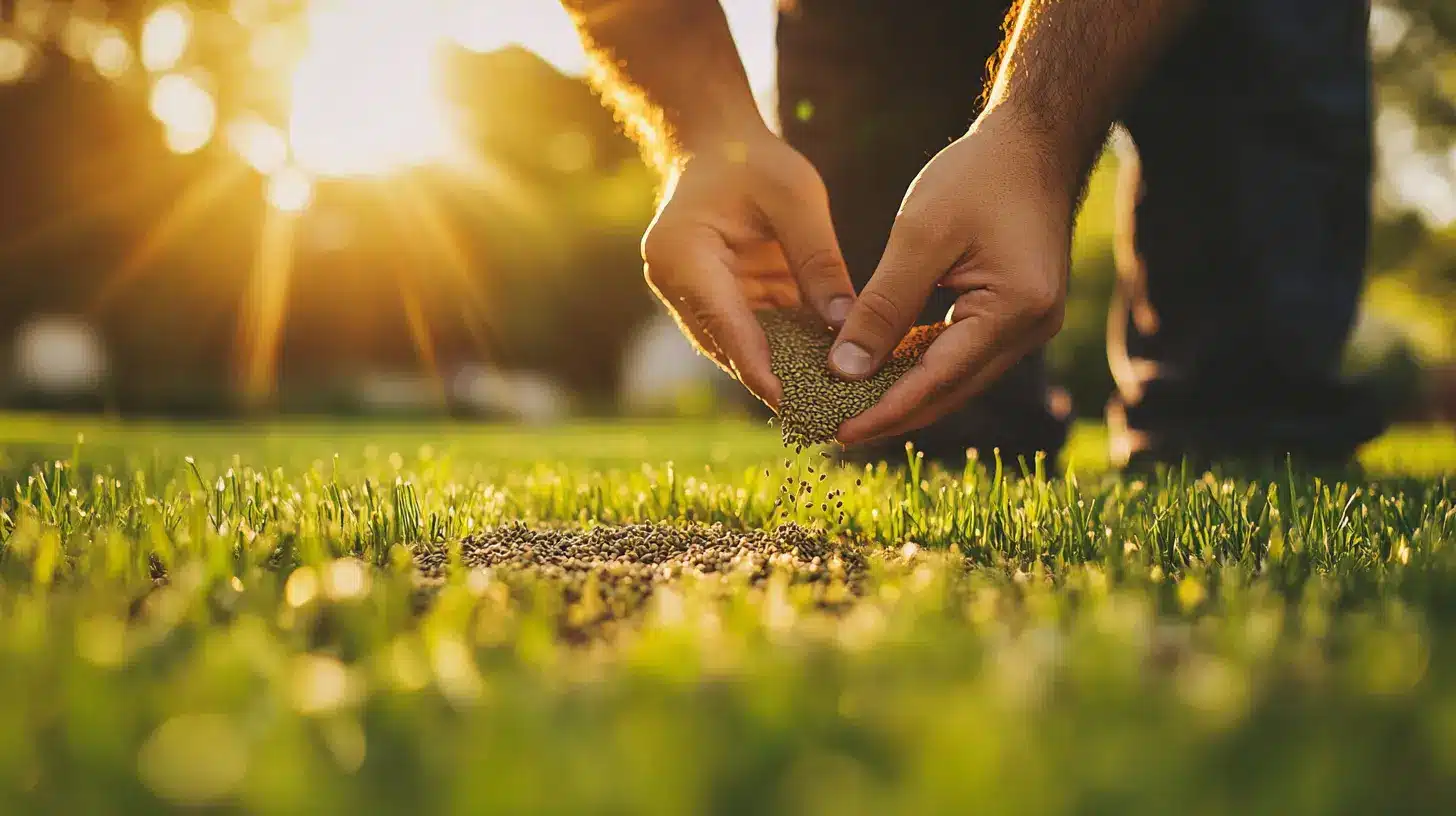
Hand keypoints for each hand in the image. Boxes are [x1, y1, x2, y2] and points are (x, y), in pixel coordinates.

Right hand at [642, 128, 854, 408]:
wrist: (715, 144)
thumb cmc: (753, 161)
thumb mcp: (796, 199)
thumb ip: (819, 262)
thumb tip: (846, 328)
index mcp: (683, 254)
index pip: (726, 323)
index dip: (760, 367)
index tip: (793, 404)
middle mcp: (676, 283)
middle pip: (728, 346)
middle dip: (774, 382)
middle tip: (821, 418)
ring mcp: (690, 296)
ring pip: (738, 349)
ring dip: (780, 374)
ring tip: (828, 407)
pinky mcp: (714, 301)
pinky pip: (751, 336)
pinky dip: (783, 354)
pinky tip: (823, 375)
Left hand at [827, 108, 1074, 444]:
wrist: (1032, 144)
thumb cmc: (979, 176)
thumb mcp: (920, 235)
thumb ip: (883, 305)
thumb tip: (846, 369)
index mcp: (1015, 309)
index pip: (939, 379)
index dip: (887, 409)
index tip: (840, 430)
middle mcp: (1030, 329)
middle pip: (950, 390)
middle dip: (892, 414)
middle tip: (834, 431)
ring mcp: (1027, 325)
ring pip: (955, 378)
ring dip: (904, 395)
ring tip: (848, 410)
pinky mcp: (1013, 315)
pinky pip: (961, 355)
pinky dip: (920, 367)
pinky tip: (880, 375)